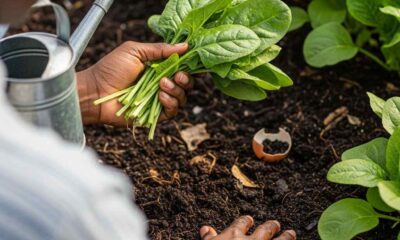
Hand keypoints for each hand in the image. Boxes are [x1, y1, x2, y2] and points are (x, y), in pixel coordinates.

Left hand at [77, 41, 192, 124]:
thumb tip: (185, 45)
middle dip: (186, 79)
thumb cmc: (111, 69)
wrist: (96, 92)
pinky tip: (160, 96)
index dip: (190, 66)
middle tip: (177, 75)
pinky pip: (173, 111)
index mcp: (158, 67)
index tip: (193, 62)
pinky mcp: (155, 114)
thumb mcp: (134, 51)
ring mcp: (159, 100)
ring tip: (161, 85)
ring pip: (182, 97)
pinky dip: (171, 103)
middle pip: (186, 83)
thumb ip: (159, 49)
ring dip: (176, 90)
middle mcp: (161, 83)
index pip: (181, 67)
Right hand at [200, 216, 295, 239]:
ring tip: (291, 233)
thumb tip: (205, 228)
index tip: (249, 219)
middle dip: (271, 226)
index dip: (246, 221)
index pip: (242, 223)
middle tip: (276, 224)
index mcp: (234, 235)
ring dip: (286, 237)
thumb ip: (209, 238)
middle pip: (265, 230)